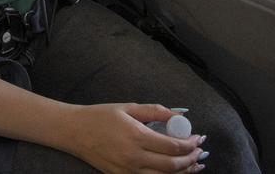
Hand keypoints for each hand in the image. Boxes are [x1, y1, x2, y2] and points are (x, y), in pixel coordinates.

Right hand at [66, 103, 207, 172]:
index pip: (172, 146)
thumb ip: (156, 111)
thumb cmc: (101, 116)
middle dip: (191, 160)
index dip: (190, 144)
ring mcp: (127, 171)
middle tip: (200, 152)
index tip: (199, 137)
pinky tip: (175, 173)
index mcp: (136, 136)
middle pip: (172, 166)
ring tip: (195, 166)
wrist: (74, 131)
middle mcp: (133, 157)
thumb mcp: (129, 107)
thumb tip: (180, 115)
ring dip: (183, 173)